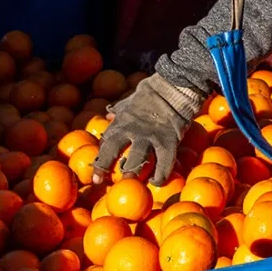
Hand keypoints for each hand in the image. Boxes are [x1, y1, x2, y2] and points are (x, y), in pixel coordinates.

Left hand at [92, 72, 208, 182]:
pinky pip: (164, 164)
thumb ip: (119, 109)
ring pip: (137, 161)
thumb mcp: (130, 100)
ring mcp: (151, 137)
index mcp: (121, 120)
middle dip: (105, 167)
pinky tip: (156, 181)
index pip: (105, 142)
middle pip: (113, 151)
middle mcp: (132, 129)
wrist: (175, 87)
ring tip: (130, 183)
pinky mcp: (169, 142)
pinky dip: (160, 176)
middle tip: (102, 182)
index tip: (96, 172)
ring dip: (132, 174)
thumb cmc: (152, 93)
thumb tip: (108, 114)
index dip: (99, 158)